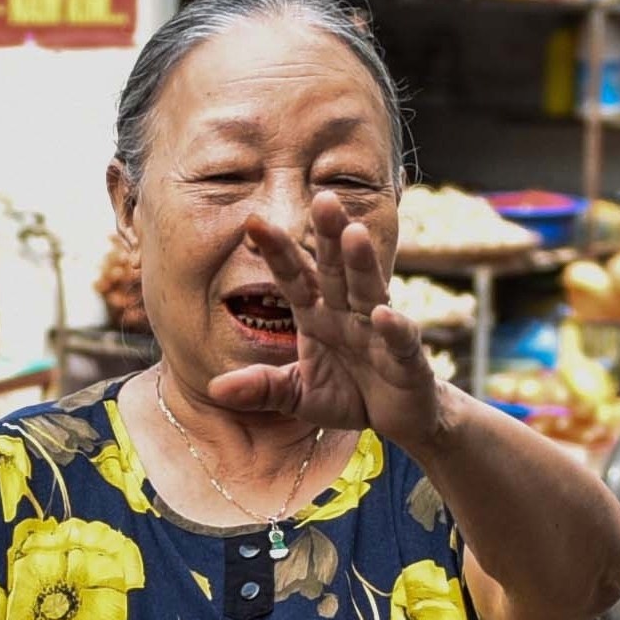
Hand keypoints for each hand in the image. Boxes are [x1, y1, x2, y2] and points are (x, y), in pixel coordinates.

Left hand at [213, 191, 454, 456]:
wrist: (395, 421)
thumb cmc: (346, 396)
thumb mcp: (296, 396)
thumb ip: (261, 387)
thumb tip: (213, 388)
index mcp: (317, 316)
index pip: (294, 277)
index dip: (277, 251)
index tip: (253, 222)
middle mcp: (347, 314)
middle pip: (335, 270)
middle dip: (328, 235)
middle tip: (322, 199)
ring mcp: (378, 332)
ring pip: (368, 291)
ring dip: (361, 263)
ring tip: (353, 232)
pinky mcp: (407, 359)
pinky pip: (399, 339)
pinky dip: (392, 327)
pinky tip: (381, 313)